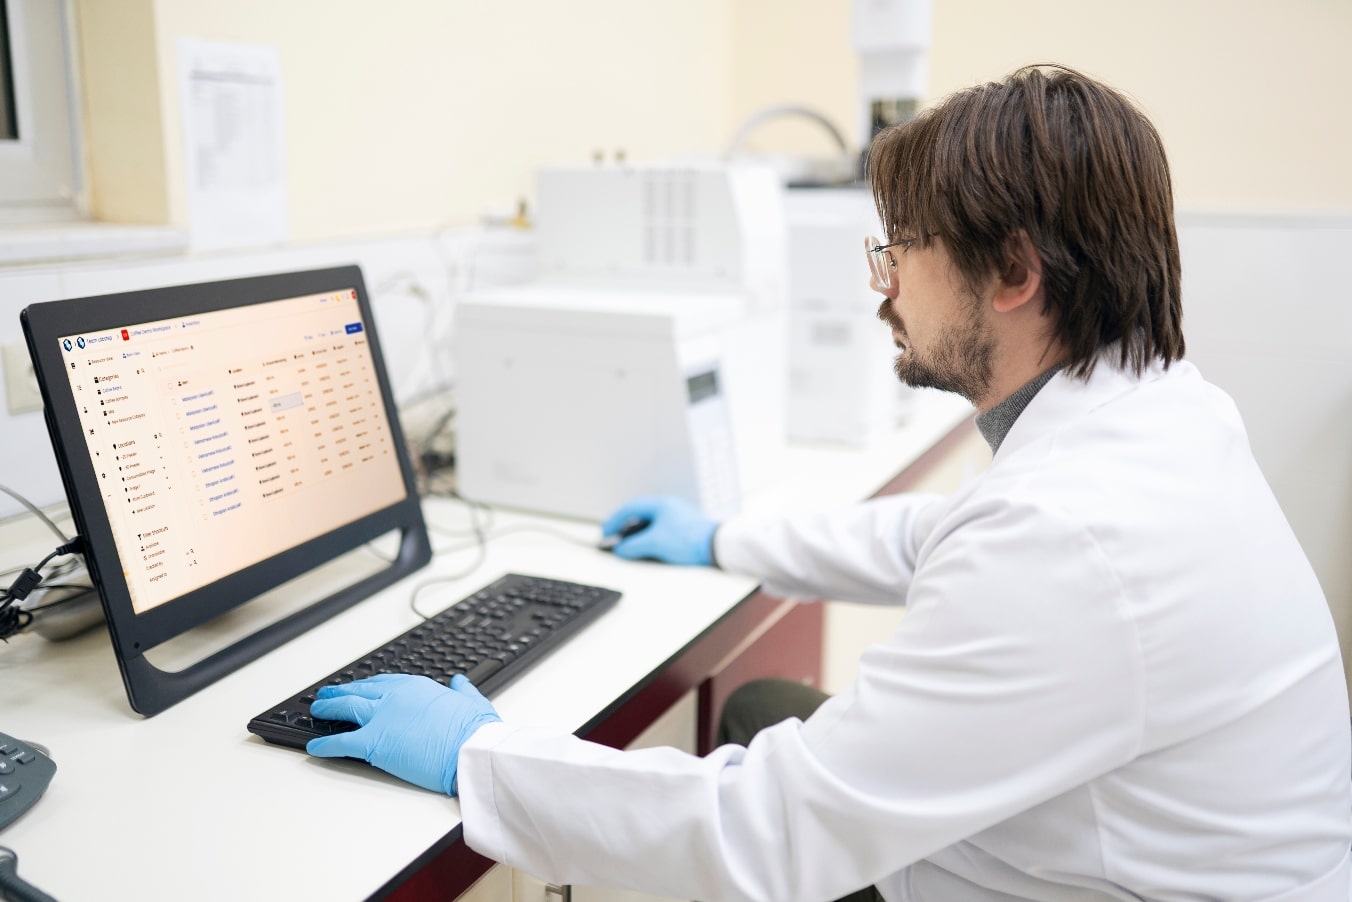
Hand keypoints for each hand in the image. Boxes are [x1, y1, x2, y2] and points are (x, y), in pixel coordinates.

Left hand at [306, 673, 500, 795]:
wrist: (470, 750)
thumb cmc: (474, 730)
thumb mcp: (472, 701)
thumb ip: (462, 689)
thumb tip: (459, 681)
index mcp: (417, 686)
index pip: (383, 682)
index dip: (367, 686)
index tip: (360, 687)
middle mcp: (395, 696)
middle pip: (359, 691)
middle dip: (340, 693)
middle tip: (327, 695)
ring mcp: (382, 718)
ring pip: (345, 709)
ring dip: (327, 709)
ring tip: (317, 711)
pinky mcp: (374, 743)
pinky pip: (341, 742)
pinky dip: (324, 744)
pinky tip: (314, 746)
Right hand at [601, 495, 716, 565]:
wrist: (717, 546)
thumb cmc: (689, 539)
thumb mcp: (655, 543)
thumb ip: (633, 546)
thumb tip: (620, 549)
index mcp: (660, 504)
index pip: (630, 508)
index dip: (614, 520)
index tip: (605, 532)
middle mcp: (668, 507)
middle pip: (639, 515)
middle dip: (623, 527)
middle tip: (613, 538)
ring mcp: (677, 517)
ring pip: (649, 523)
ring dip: (636, 534)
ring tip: (628, 546)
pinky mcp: (684, 528)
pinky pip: (659, 529)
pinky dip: (648, 537)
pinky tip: (647, 548)